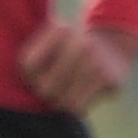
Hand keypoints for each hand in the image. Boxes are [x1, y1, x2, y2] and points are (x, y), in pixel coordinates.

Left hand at [16, 18, 133, 114]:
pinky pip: (81, 108)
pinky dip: (77, 105)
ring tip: (65, 92)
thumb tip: (23, 86)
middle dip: (46, 92)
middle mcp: (81, 45)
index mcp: (61, 30)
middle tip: (52, 88)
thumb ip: (31, 60)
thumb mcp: (49, 40)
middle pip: (46, 89)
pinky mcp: (110, 81)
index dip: (30, 76)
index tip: (39, 73)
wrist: (114, 41)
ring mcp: (97, 63)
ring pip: (64, 102)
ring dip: (61, 101)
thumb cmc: (70, 47)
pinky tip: (81, 93)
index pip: (29, 67)